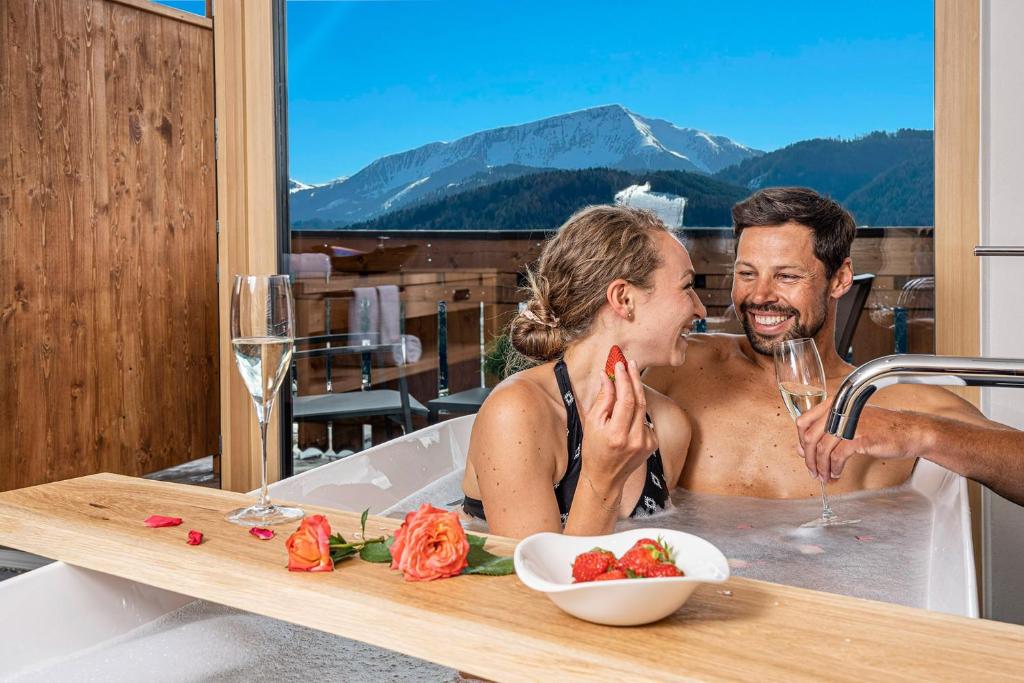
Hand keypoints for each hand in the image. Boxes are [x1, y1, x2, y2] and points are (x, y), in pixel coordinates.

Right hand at [580, 359, 657, 492]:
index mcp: (618, 435)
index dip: (624, 380)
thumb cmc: (594, 449)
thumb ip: (602, 399)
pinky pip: (645, 419)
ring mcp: (647, 442)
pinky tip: (626, 417)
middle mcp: (636, 439)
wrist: (605, 477)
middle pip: (639, 401)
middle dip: (634, 379)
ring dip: (634, 393)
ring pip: (643, 408)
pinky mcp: (653, 443)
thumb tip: (607, 376)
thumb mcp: (591, 423)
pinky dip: (636, 412)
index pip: (626, 400)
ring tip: (625, 382)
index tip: (620, 364)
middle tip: (630, 363)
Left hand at [796, 402, 918, 481]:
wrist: (910, 432)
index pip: (804, 421)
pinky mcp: (859, 436)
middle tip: (813, 471)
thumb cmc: (881, 428)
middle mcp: (839, 411)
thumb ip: (826, 433)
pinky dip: (835, 468)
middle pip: (810, 437)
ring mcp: (848, 423)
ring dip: (822, 467)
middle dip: (809, 459)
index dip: (799, 441)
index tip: (803, 453)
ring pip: (822, 449)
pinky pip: (838, 456)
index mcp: (834, 404)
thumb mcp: (849, 426)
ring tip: (825, 477)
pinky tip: (837, 473)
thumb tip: (802, 449)